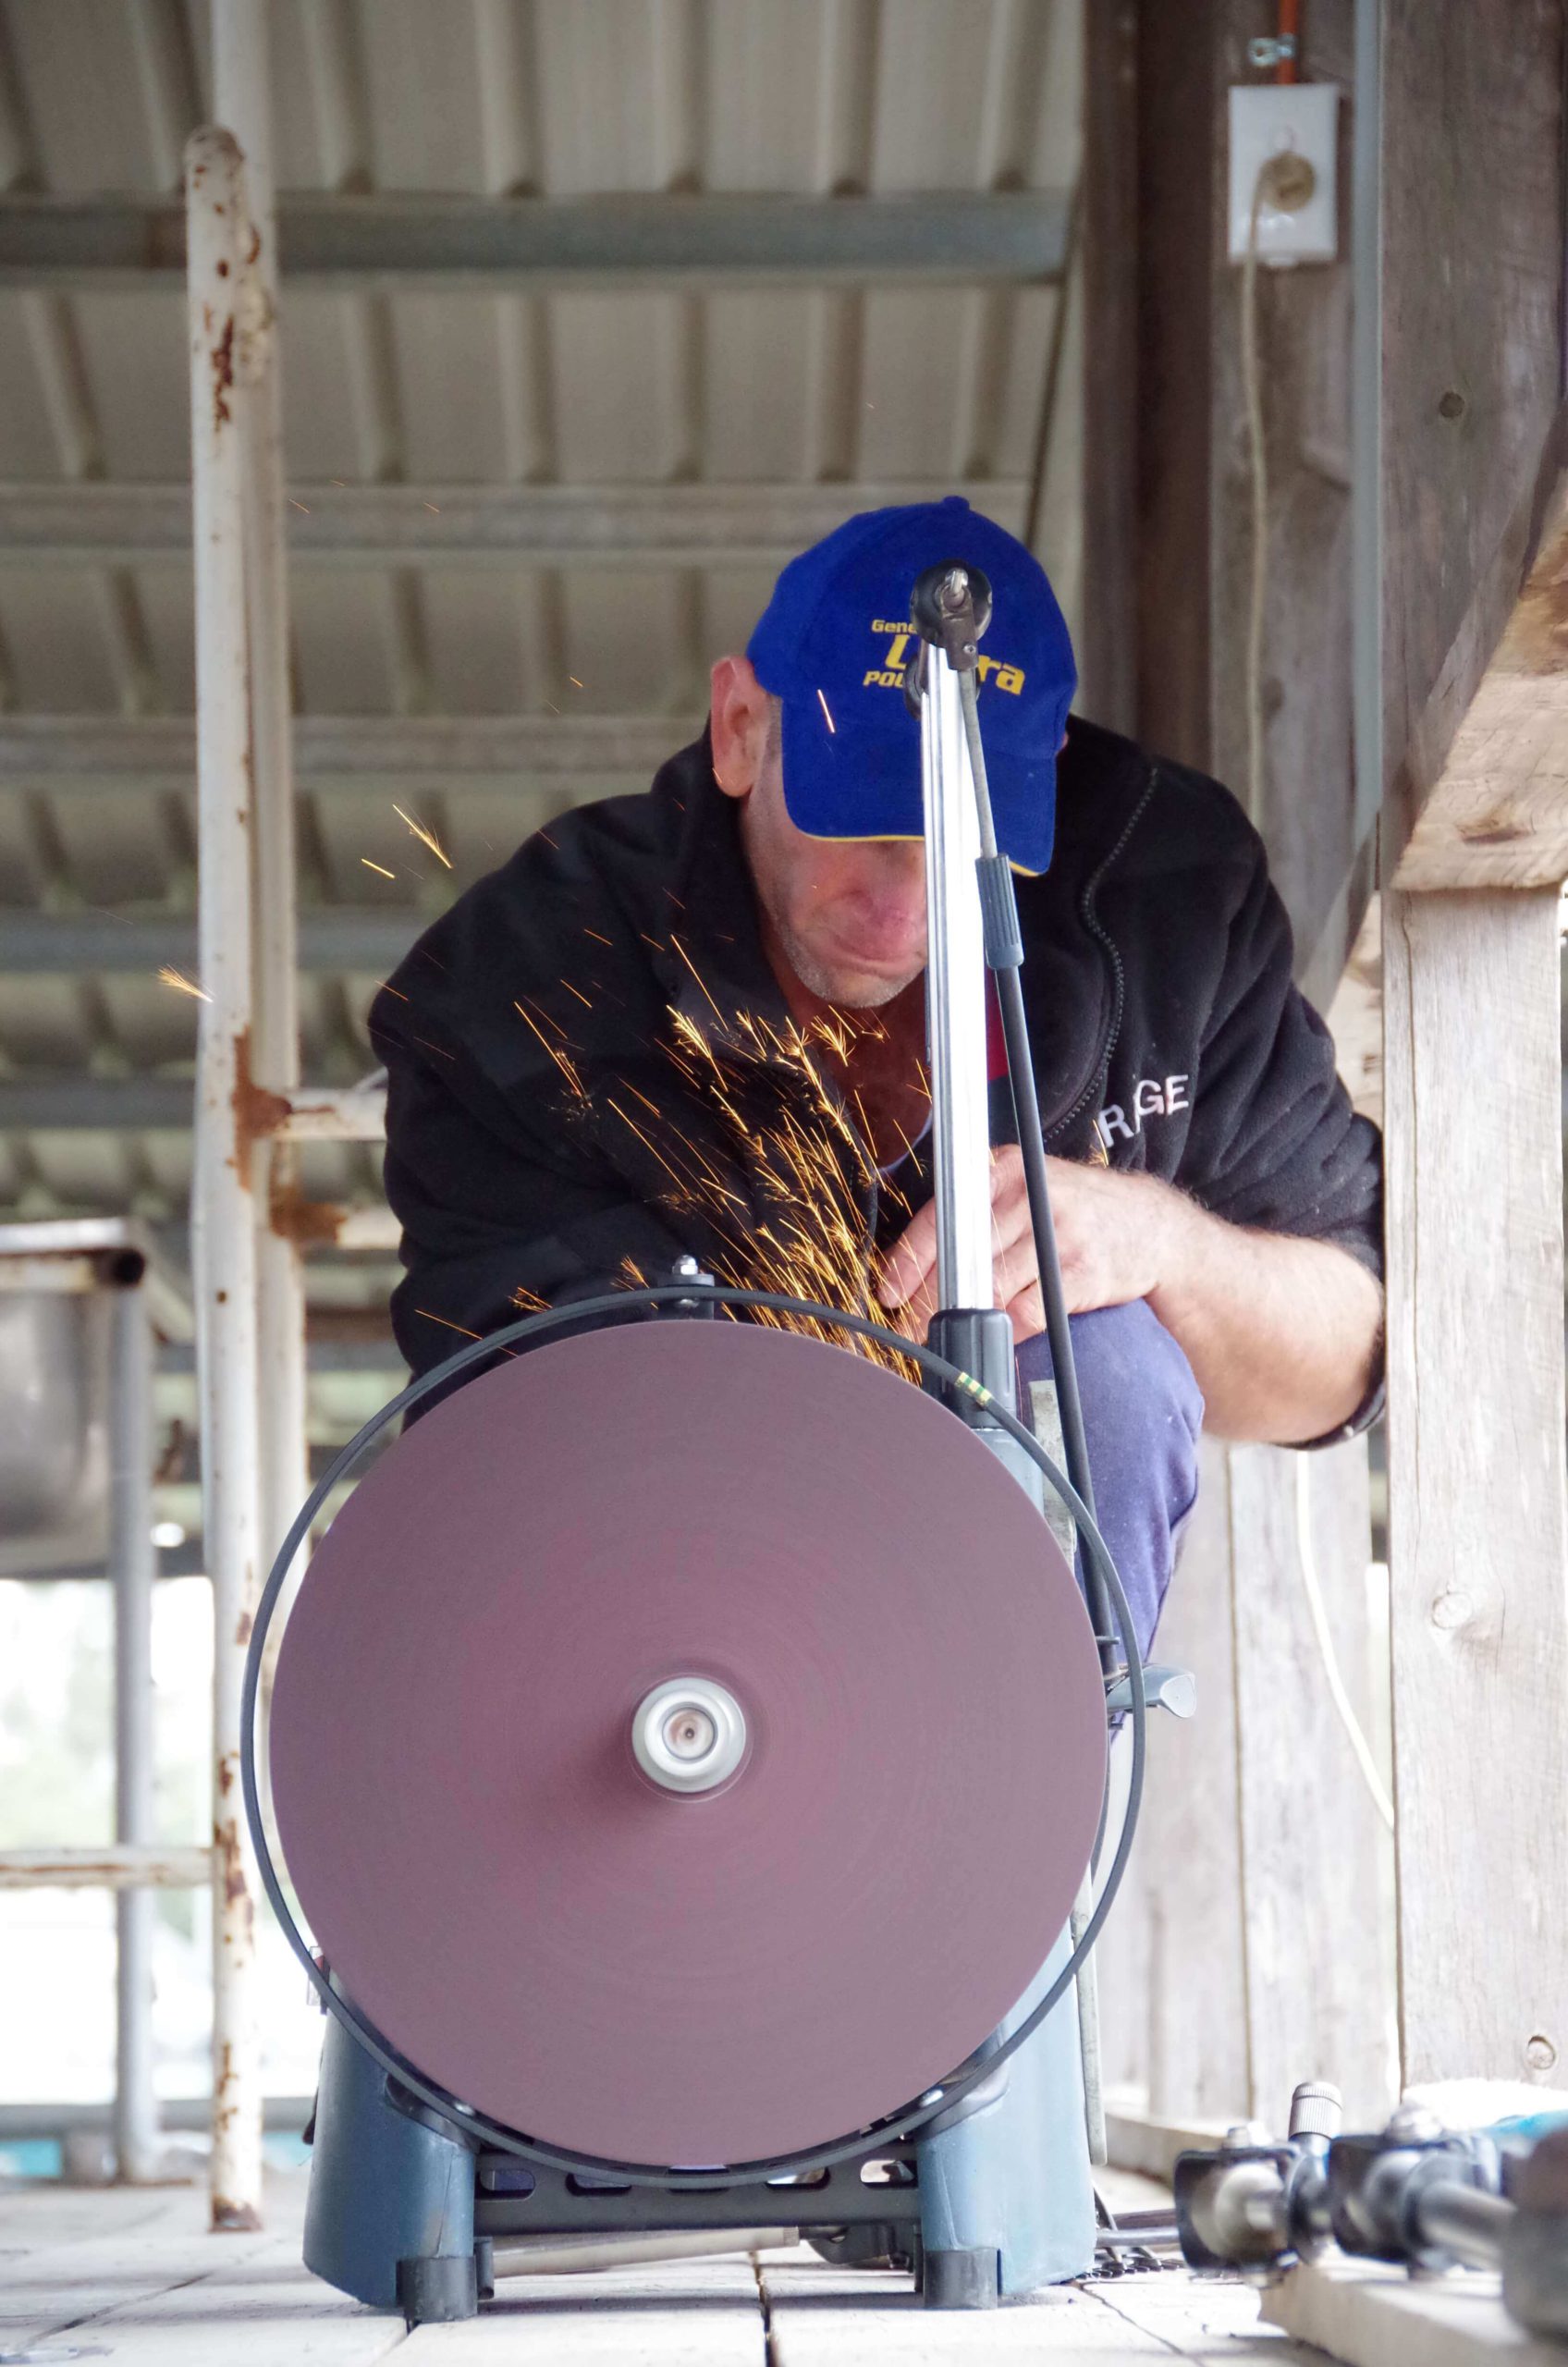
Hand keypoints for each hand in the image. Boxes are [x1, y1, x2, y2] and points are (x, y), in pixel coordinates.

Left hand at [875, 1146, 1187, 1342]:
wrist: (1153, 1227)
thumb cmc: (1081, 1209)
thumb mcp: (1032, 1183)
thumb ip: (984, 1207)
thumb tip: (927, 1256)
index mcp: (1007, 1170)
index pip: (943, 1215)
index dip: (910, 1258)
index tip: (890, 1290)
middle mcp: (1030, 1197)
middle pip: (962, 1257)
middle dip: (930, 1299)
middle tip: (910, 1323)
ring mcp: (1057, 1236)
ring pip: (990, 1287)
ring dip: (962, 1318)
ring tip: (945, 1334)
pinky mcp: (1079, 1274)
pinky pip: (1027, 1312)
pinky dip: (1006, 1330)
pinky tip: (996, 1335)